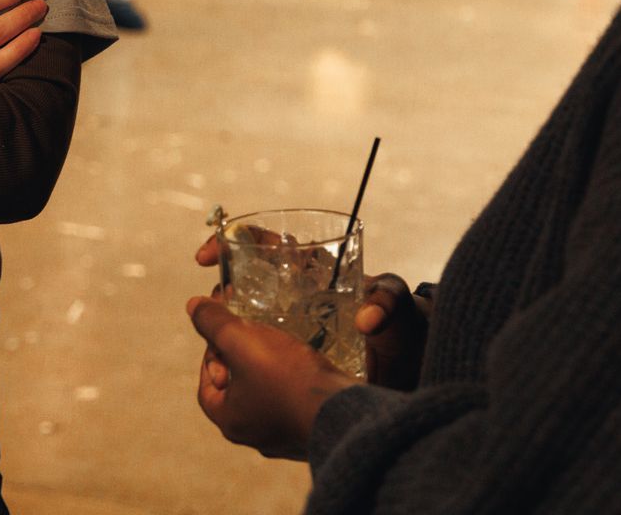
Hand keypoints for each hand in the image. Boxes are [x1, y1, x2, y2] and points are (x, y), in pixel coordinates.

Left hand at [187, 295, 356, 459]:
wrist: (344, 413)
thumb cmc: (287, 380)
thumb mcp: (242, 342)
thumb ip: (215, 324)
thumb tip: (193, 307)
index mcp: (230, 421)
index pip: (207, 386)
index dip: (212, 355)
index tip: (227, 333)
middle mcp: (254, 436)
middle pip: (237, 391)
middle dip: (242, 361)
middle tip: (255, 335)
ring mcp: (285, 437)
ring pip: (268, 398)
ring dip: (270, 370)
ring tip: (282, 345)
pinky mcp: (311, 431)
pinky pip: (295, 404)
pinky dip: (295, 383)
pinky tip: (307, 363)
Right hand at [197, 239, 429, 389]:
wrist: (413, 371)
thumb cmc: (406, 328)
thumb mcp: (398, 308)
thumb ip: (387, 302)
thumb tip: (366, 320)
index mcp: (312, 270)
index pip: (261, 244)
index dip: (231, 243)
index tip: (206, 257)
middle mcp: (295, 296)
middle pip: (244, 287)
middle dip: (222, 299)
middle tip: (221, 319)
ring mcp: (291, 330)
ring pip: (244, 325)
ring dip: (226, 336)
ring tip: (223, 356)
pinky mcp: (291, 361)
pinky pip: (256, 358)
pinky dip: (239, 365)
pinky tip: (234, 378)